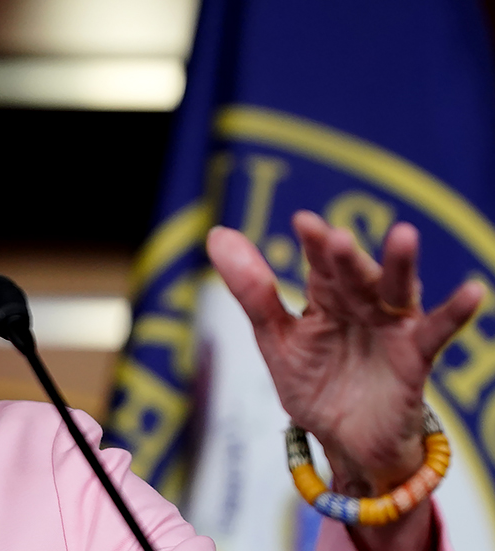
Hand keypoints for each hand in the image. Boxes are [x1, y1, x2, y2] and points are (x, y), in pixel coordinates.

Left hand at [206, 211, 481, 494]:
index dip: (314, 244)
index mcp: (326, 299)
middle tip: (335, 238)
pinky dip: (454, 313)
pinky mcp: (414, 360)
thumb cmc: (315, 386)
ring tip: (403, 236)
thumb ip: (253, 292)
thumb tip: (217, 234)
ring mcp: (390, 330)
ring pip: (396, 292)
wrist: (343, 444)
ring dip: (400, 267)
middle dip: (345, 259)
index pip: (319, 265)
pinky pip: (435, 333)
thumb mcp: (277, 340)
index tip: (303, 222)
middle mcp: (361, 306)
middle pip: (354, 277)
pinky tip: (471, 292)